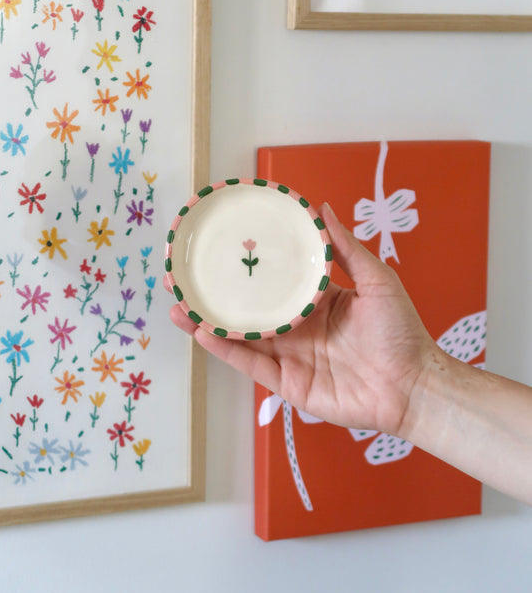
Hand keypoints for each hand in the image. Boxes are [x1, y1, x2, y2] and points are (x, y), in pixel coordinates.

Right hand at [166, 203, 436, 436]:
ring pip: (243, 338)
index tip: (224, 251)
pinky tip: (203, 333)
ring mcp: (291, 358)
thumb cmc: (401, 331)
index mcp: (318, 303)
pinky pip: (252, 365)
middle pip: (250, 311)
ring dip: (210, 324)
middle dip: (218, 298)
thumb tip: (323, 208)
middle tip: (187, 280)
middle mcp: (299, 329)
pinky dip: (226, 351)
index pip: (276, 283)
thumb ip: (347, 249)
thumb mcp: (377, 280)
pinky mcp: (287, 384)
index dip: (251, 270)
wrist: (413, 385)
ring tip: (179, 306)